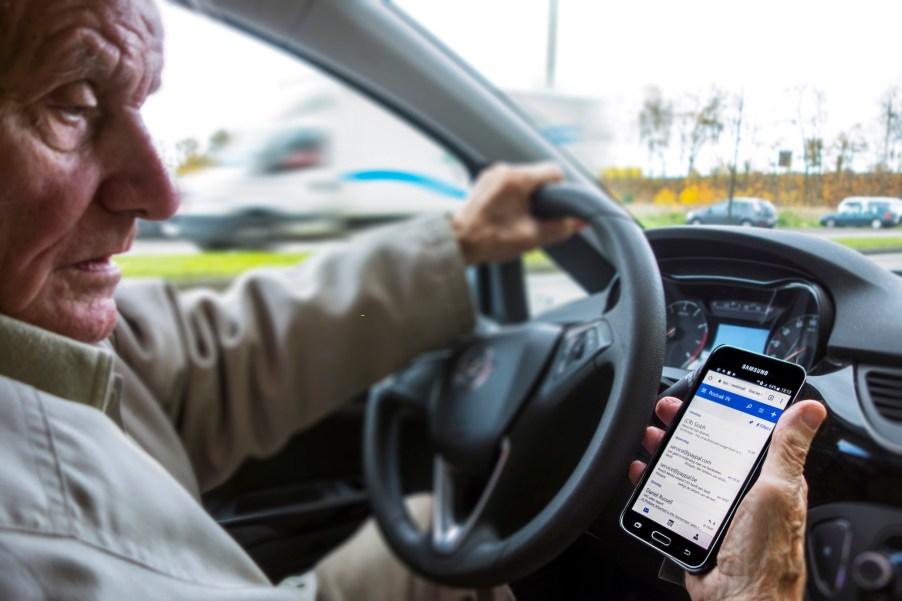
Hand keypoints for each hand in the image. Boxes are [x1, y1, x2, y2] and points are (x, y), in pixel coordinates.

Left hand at [449, 162, 582, 264]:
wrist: (457, 243)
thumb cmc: (487, 240)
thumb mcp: (531, 237)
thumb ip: (560, 228)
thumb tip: (577, 222)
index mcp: (516, 178)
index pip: (554, 171)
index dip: (561, 190)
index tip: (557, 206)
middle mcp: (503, 170)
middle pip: (538, 176)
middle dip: (543, 196)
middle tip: (536, 218)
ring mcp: (492, 174)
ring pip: (523, 180)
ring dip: (527, 197)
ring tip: (520, 219)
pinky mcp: (484, 182)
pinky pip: (508, 184)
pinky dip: (513, 197)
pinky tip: (508, 216)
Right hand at [630, 396, 827, 600]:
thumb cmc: (765, 555)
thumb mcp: (778, 491)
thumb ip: (787, 450)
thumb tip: (810, 410)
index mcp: (769, 480)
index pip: (747, 434)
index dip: (725, 410)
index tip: (705, 392)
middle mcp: (743, 493)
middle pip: (711, 448)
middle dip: (686, 426)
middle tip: (668, 412)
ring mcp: (716, 509)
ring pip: (688, 470)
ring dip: (666, 450)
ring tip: (652, 437)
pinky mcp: (693, 526)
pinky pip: (672, 498)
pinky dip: (653, 482)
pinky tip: (644, 473)